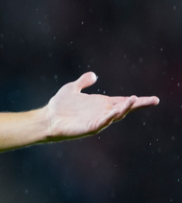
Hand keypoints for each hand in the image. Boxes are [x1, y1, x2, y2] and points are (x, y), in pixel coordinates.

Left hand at [44, 72, 158, 139]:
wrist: (47, 118)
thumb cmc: (59, 105)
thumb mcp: (72, 88)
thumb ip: (83, 82)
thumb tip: (94, 75)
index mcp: (101, 103)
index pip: (123, 101)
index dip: (137, 100)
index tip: (153, 98)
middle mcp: (102, 112)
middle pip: (125, 108)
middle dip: (139, 104)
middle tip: (155, 100)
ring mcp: (97, 120)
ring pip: (116, 115)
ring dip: (125, 108)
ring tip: (136, 100)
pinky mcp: (90, 127)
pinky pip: (103, 122)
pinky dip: (110, 117)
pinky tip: (116, 111)